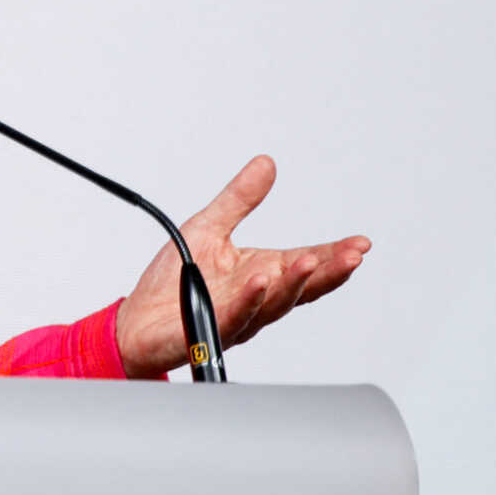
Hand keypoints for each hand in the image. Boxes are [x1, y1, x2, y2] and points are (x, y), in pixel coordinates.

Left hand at [114, 155, 367, 377]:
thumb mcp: (208, 228)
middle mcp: (255, 298)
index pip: (304, 262)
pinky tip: (261, 283)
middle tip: (352, 257)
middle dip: (328, 271)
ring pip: (273, 304)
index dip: (333, 255)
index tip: (360, 244)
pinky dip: (250, 300)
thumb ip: (239, 199)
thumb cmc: (172, 284)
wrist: (135, 324)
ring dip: (294, 284)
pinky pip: (234, 317)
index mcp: (260, 273)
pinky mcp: (208, 330)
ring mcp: (235, 316)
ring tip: (310, 262)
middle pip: (300, 286)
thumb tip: (265, 164)